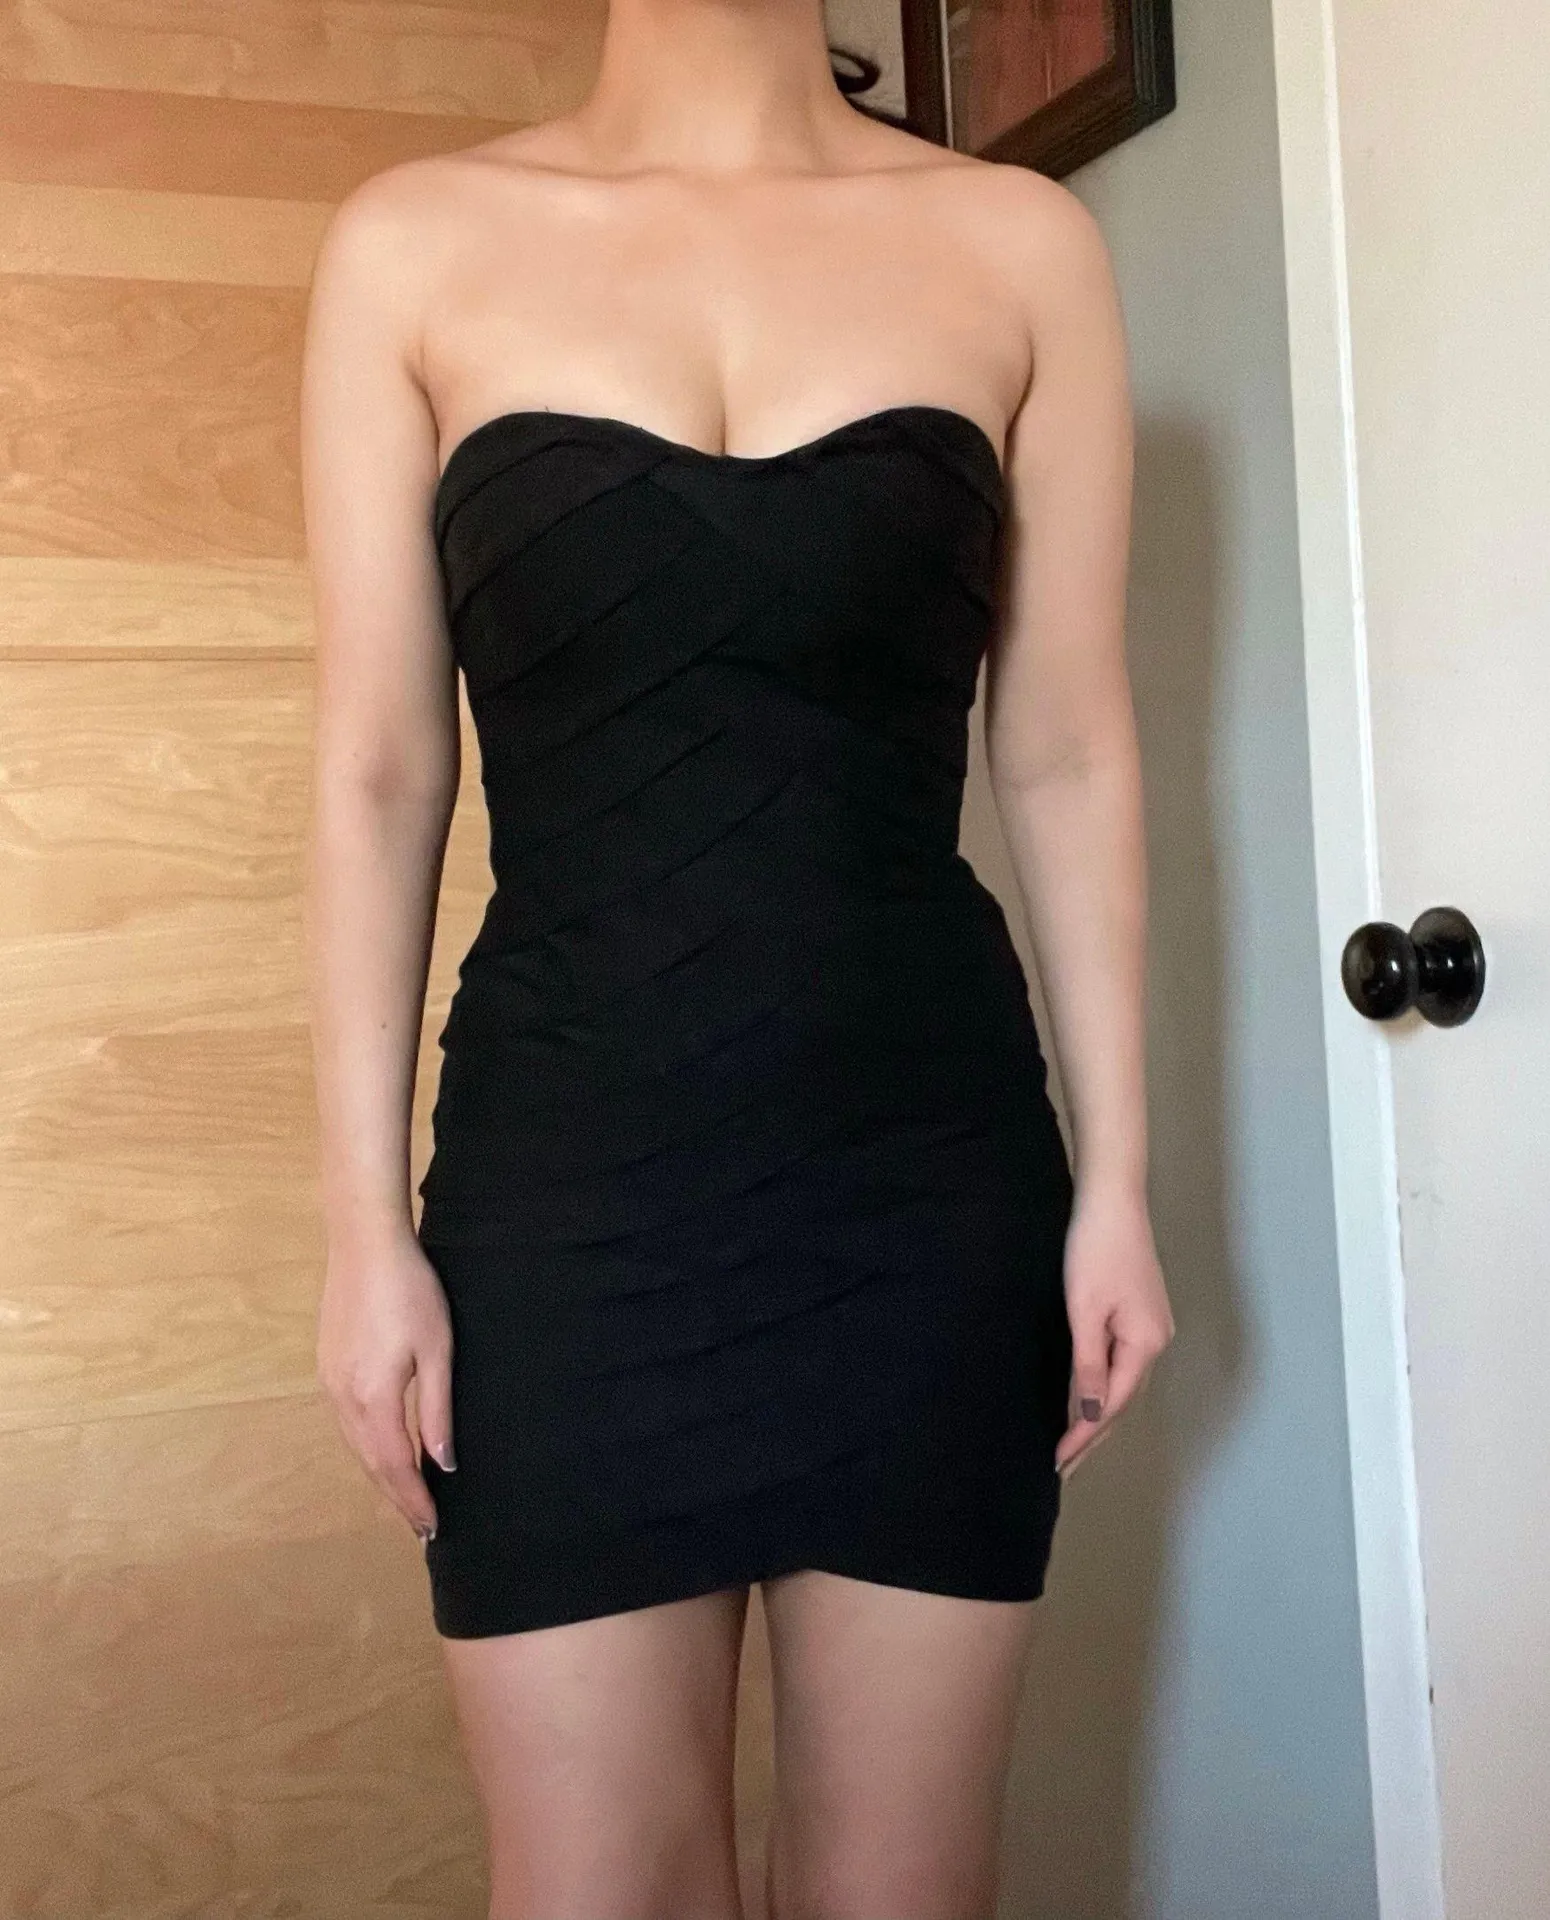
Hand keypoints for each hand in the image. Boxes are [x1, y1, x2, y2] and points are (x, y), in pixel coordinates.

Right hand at [316, 1231, 454, 1541]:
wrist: (364, 1244)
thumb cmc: (411, 1292)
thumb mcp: (438, 1351)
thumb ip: (437, 1412)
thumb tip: (444, 1464)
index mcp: (373, 1399)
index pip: (395, 1467)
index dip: (413, 1501)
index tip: (432, 1528)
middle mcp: (343, 1399)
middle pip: (370, 1464)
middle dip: (397, 1496)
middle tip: (422, 1525)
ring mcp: (330, 1383)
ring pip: (355, 1446)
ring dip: (381, 1474)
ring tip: (407, 1497)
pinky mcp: (327, 1367)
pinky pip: (347, 1424)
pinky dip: (367, 1448)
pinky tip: (383, 1450)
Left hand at [1055, 1183, 1173, 1478]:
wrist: (1112, 1200)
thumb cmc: (1095, 1250)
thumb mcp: (1085, 1311)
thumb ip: (1089, 1366)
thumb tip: (1092, 1416)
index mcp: (1145, 1344)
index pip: (1112, 1406)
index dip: (1085, 1437)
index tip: (1057, 1461)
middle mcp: (1157, 1340)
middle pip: (1123, 1401)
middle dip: (1094, 1436)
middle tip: (1063, 1466)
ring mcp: (1153, 1326)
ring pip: (1124, 1383)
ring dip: (1101, 1414)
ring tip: (1073, 1443)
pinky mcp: (1142, 1313)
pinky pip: (1123, 1363)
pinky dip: (1105, 1386)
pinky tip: (1089, 1395)